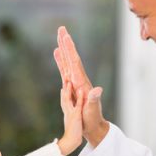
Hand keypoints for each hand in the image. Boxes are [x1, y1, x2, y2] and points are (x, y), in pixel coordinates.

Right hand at [54, 27, 109, 146]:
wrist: (93, 126)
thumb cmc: (92, 119)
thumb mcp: (92, 110)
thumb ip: (94, 100)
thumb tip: (98, 90)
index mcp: (82, 82)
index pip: (75, 62)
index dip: (70, 49)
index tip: (66, 37)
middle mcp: (79, 79)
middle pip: (71, 57)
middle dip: (66, 43)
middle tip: (61, 29)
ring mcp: (75, 81)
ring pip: (68, 61)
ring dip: (63, 49)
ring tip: (59, 37)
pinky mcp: (72, 86)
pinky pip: (65, 69)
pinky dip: (60, 60)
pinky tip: (57, 54)